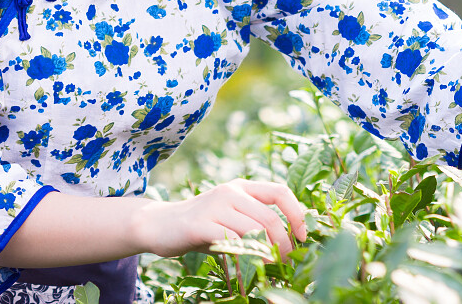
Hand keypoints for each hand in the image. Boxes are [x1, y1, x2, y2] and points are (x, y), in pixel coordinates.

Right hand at [131, 178, 306, 259]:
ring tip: (268, 271)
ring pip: (253, 231)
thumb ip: (254, 224)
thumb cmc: (202, 227)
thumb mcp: (231, 218)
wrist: (159, 225)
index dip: (296, 214)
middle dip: (283, 244)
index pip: (280, 192)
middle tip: (285, 263)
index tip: (302, 237)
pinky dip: (243, 261)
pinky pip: (231, 243)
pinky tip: (244, 274)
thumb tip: (289, 244)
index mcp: (242, 187)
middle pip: (269, 217)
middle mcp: (230, 192)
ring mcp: (215, 206)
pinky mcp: (200, 224)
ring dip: (265, 255)